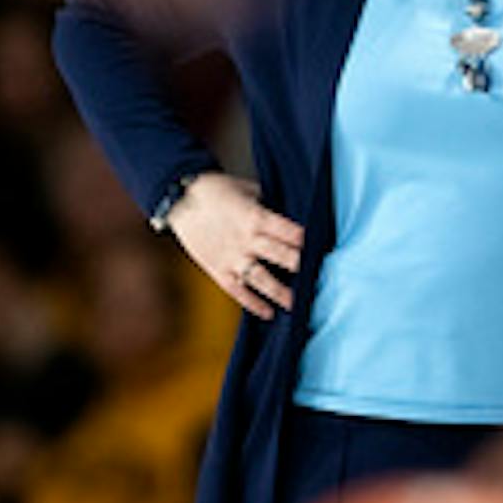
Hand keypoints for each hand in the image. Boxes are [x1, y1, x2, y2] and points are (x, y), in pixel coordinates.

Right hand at [166, 172, 304, 320]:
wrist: (179, 200)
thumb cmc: (216, 191)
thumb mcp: (247, 189)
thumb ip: (268, 204)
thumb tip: (289, 214)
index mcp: (255, 216)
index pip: (288, 231)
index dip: (306, 240)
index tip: (322, 248)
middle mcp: (246, 239)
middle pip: (280, 255)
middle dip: (300, 266)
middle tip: (318, 277)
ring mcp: (232, 257)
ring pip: (261, 279)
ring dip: (281, 292)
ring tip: (298, 304)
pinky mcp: (218, 270)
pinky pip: (238, 291)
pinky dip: (253, 303)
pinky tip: (268, 313)